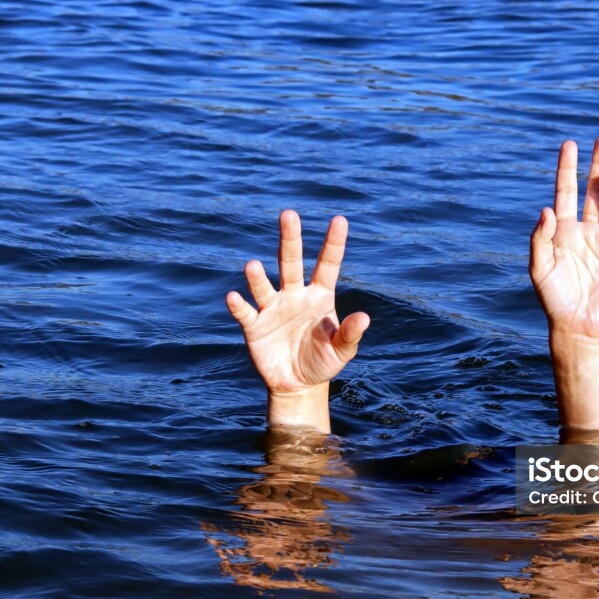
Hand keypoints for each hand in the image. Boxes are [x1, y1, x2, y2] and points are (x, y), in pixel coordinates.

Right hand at [226, 209, 369, 430]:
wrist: (298, 384)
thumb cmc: (322, 361)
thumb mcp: (342, 351)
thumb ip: (350, 334)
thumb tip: (364, 317)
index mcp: (319, 296)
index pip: (327, 265)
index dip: (333, 243)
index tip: (340, 220)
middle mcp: (294, 295)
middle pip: (290, 262)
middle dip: (290, 239)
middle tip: (289, 214)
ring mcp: (272, 308)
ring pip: (264, 286)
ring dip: (258, 277)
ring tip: (253, 266)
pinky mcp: (254, 327)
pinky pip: (246, 313)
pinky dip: (239, 306)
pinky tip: (234, 298)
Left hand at [530, 136, 598, 343]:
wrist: (576, 327)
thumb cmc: (553, 298)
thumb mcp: (539, 269)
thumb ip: (540, 239)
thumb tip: (546, 209)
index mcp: (564, 231)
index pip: (566, 192)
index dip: (568, 169)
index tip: (570, 144)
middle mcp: (588, 232)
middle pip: (596, 193)